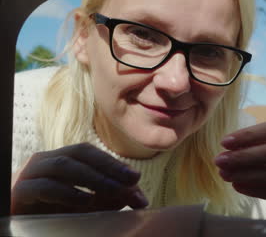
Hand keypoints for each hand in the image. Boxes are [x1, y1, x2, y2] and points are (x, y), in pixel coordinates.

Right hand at [11, 143, 147, 214]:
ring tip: (115, 191)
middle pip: (80, 153)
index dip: (114, 164)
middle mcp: (45, 160)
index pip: (90, 153)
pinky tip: (86, 201)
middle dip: (109, 166)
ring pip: (64, 166)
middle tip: (132, 181)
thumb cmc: (51, 212)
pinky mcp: (19, 192)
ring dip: (94, 178)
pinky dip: (68, 193)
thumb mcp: (85, 204)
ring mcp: (30, 174)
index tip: (136, 179)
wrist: (16, 224)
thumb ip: (109, 198)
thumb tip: (137, 196)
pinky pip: (44, 187)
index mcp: (61, 160)